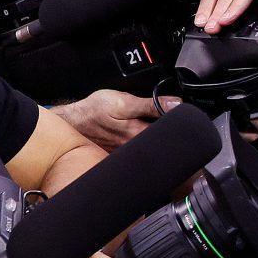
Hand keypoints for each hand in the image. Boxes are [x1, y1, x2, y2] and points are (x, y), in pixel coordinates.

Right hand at [53, 90, 182, 147]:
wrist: (71, 123)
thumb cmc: (93, 111)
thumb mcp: (123, 102)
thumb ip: (151, 104)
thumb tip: (176, 104)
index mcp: (139, 135)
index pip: (170, 135)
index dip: (181, 127)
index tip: (186, 120)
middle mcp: (135, 149)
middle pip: (162, 145)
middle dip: (171, 136)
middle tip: (173, 125)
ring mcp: (126, 154)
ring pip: (150, 149)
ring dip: (157, 141)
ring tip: (156, 132)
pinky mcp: (119, 156)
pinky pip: (138, 153)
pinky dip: (144, 146)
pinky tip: (142, 140)